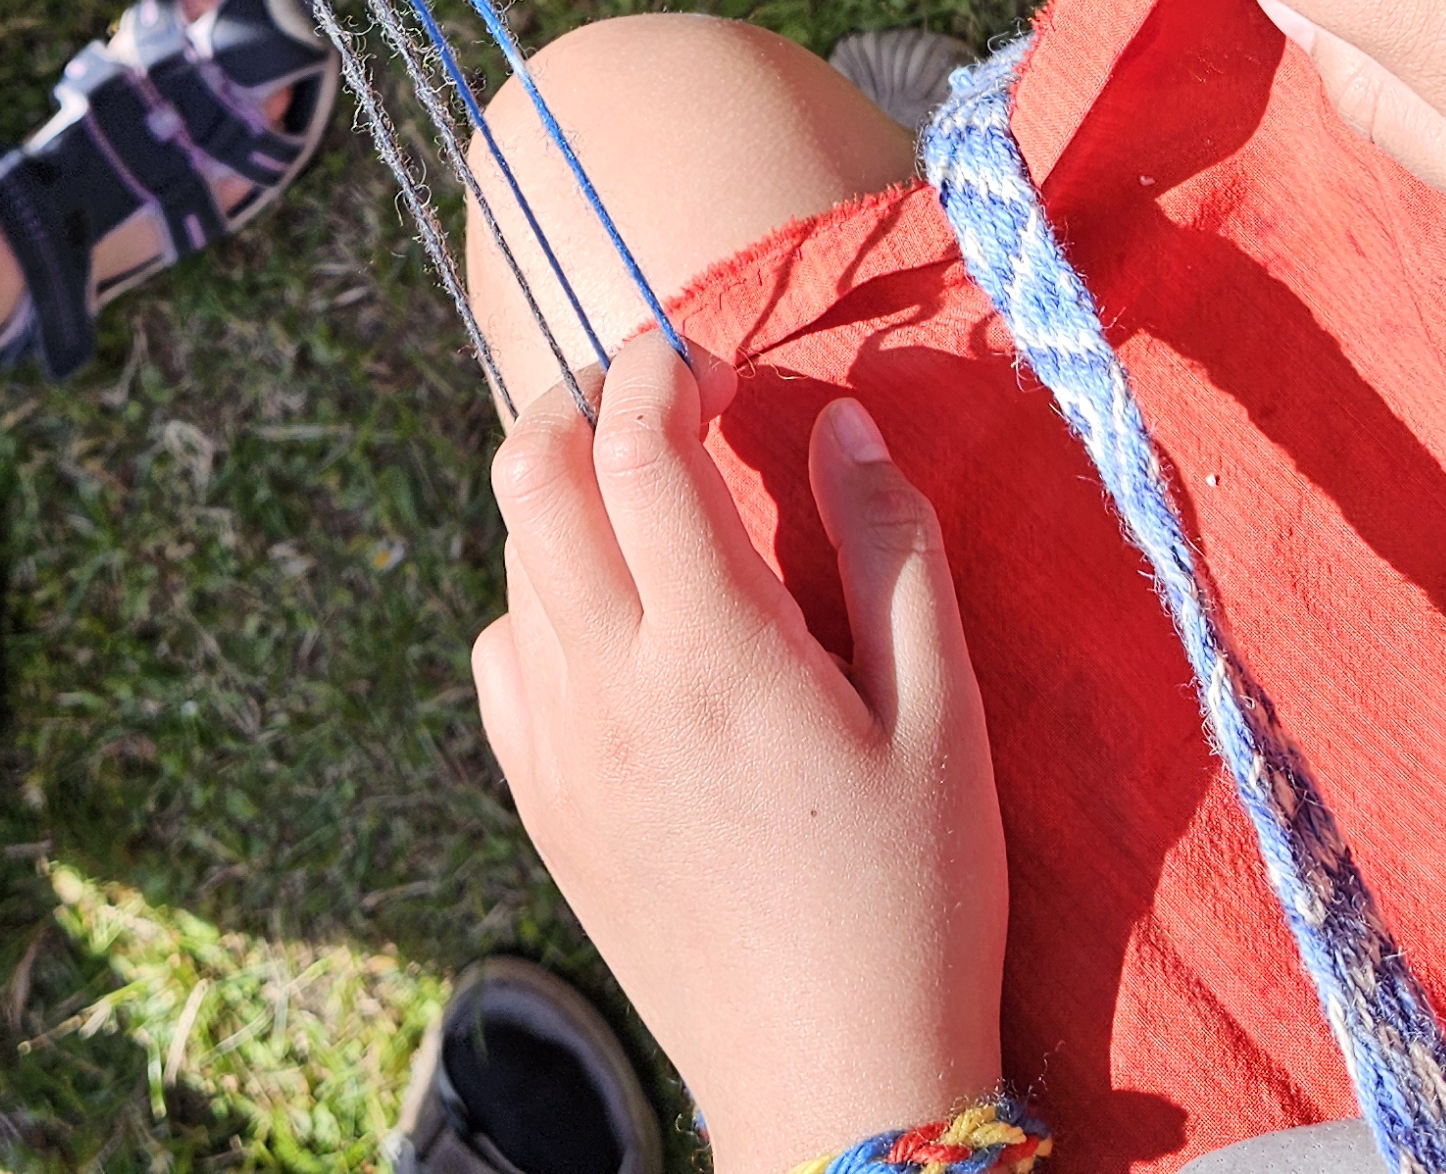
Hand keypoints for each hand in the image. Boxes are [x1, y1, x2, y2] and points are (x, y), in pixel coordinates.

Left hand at [473, 333, 1005, 1169]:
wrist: (837, 1087)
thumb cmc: (920, 899)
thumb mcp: (943, 714)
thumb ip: (892, 548)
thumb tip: (841, 421)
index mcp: (718, 655)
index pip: (632, 446)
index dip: (656, 367)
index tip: (706, 359)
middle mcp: (612, 693)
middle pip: (528, 479)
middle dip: (578, 400)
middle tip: (653, 398)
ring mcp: (561, 756)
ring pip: (510, 566)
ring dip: (564, 500)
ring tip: (650, 505)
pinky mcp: (544, 812)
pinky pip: (502, 664)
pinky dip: (539, 604)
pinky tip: (616, 625)